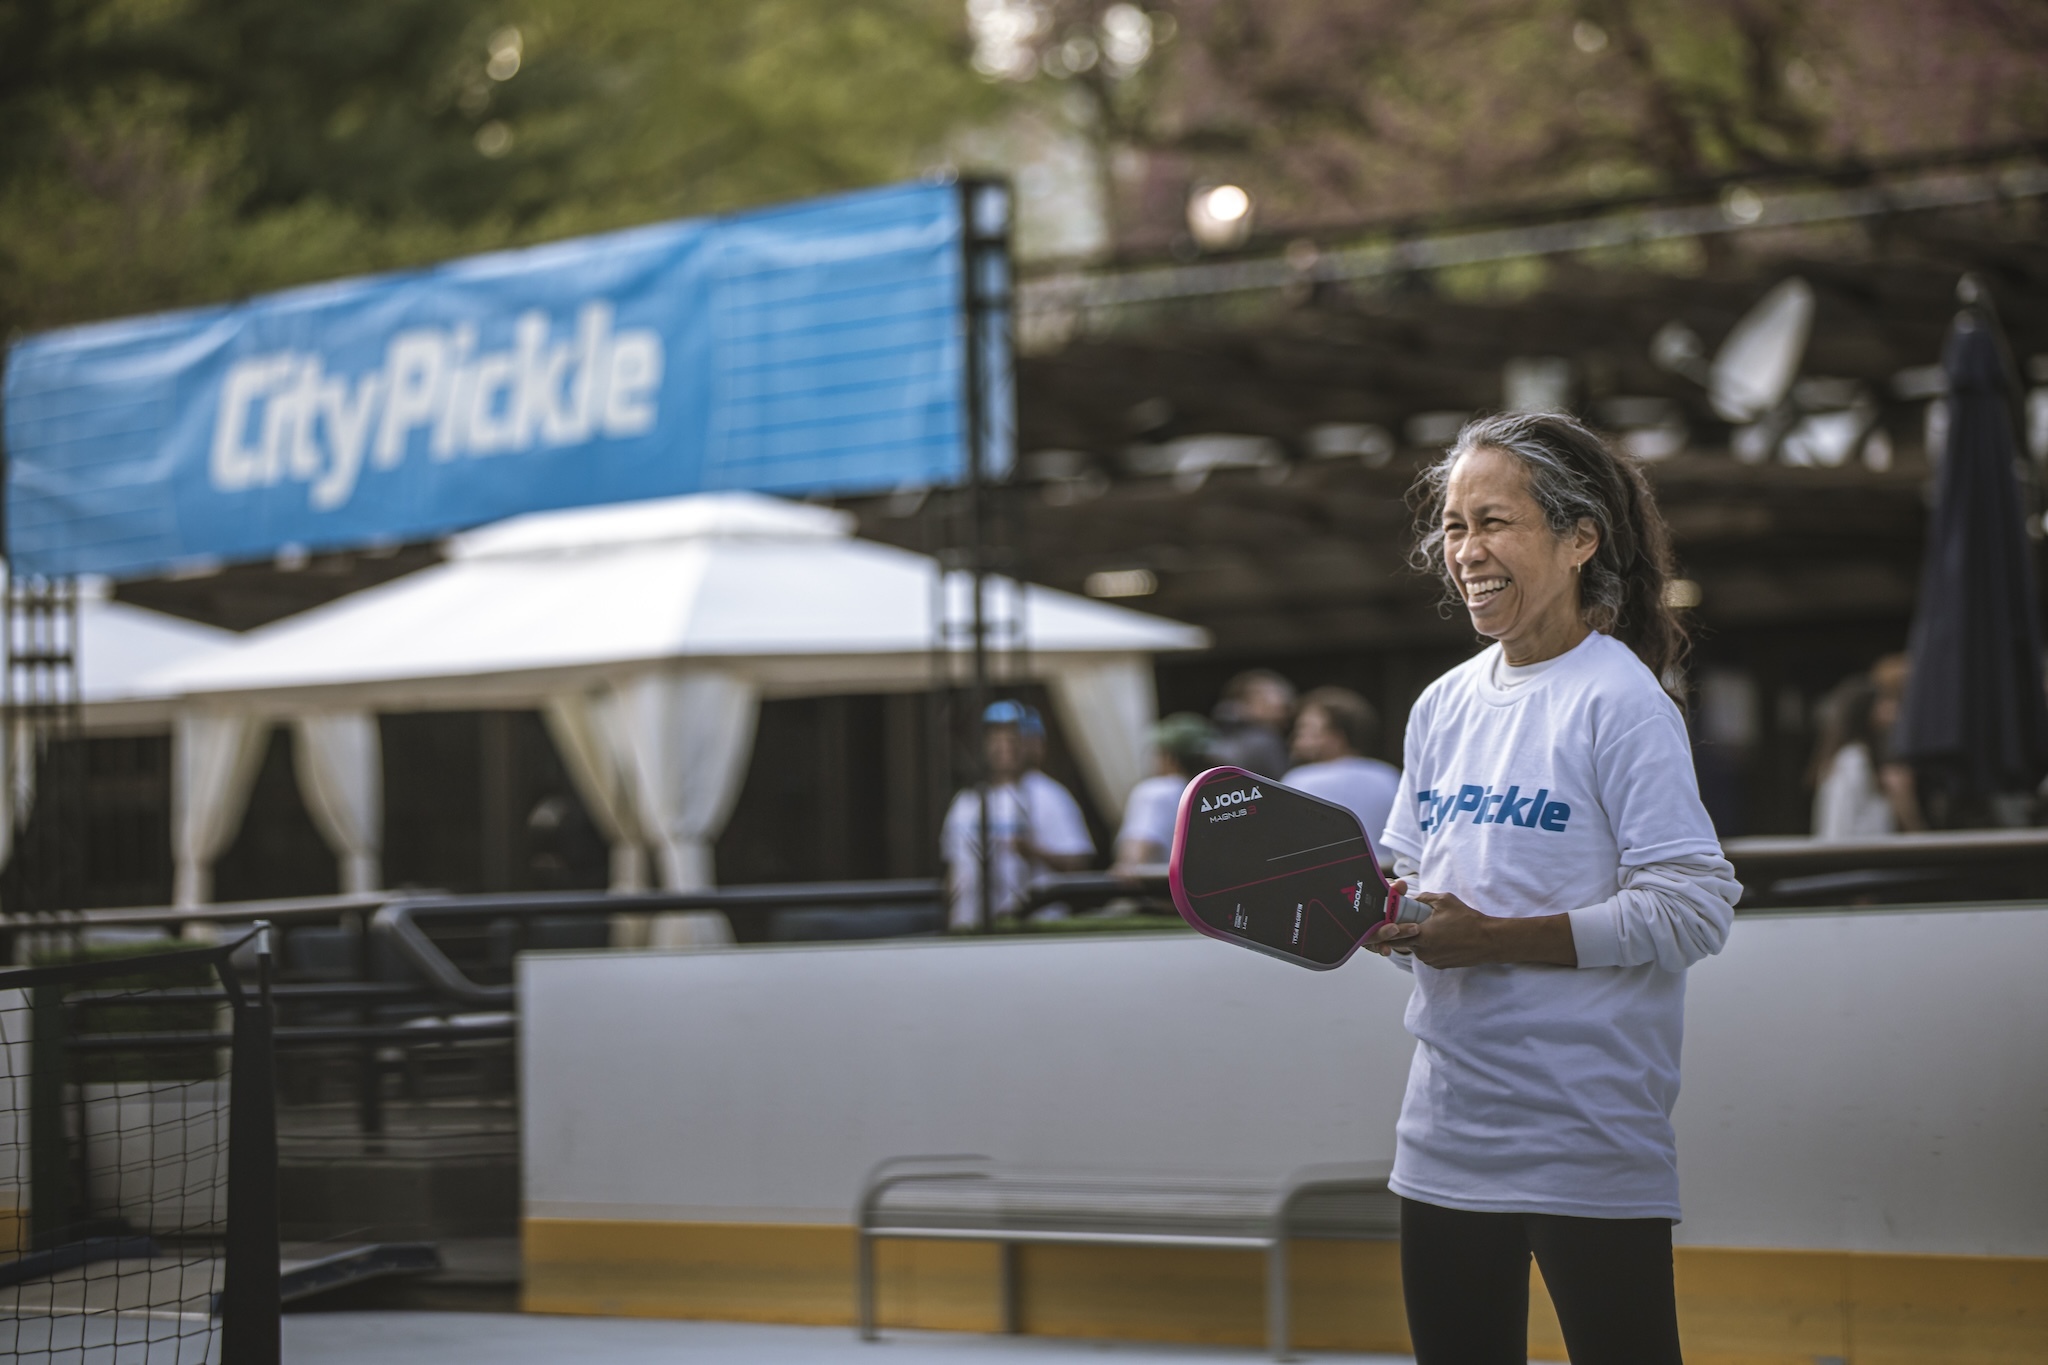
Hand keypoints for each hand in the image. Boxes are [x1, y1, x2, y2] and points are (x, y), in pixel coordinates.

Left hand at [1366, 883, 1577, 967]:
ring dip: (1417, 939)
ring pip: (1414, 949)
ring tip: (1431, 927)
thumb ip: (1423, 898)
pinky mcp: (1439, 966)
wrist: (1488, 940)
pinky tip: (1440, 936)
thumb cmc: (1468, 920)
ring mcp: (1431, 961)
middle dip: (1402, 933)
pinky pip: (1426, 954)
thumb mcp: (1445, 901)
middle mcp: (1423, 952)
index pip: (1393, 935)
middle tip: (1409, 921)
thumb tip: (1411, 899)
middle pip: (1402, 943)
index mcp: (1421, 935)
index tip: (1386, 920)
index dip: (1388, 928)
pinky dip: (1428, 946)